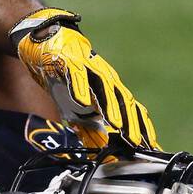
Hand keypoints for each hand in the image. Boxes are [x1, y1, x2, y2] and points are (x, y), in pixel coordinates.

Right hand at [10, 8, 159, 149]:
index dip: (140, 129)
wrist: (45, 42)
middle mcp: (103, 78)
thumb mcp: (76, 108)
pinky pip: (77, 75)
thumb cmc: (63, 77)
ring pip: (104, 88)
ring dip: (111, 107)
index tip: (148, 149)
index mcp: (109, 89)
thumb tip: (103, 152)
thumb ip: (90, 129)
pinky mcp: (69, 60)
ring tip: (116, 125)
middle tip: (136, 142)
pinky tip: (82, 102)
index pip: (130, 110)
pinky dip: (80, 88)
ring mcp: (87, 68)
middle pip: (123, 100)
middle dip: (130, 122)